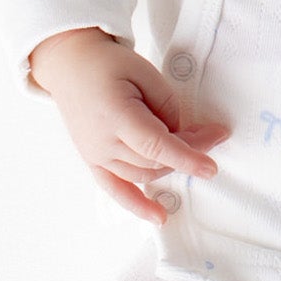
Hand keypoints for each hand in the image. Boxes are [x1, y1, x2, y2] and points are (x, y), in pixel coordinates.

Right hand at [26, 28, 231, 226]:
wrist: (69, 64)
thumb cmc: (107, 63)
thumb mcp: (144, 72)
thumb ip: (167, 106)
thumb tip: (182, 136)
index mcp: (115, 116)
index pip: (157, 147)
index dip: (187, 158)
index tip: (211, 167)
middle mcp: (102, 142)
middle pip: (155, 160)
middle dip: (189, 151)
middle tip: (211, 134)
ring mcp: (95, 155)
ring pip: (144, 174)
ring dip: (171, 166)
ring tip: (191, 147)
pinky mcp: (93, 160)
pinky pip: (116, 189)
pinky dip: (137, 205)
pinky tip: (159, 217)